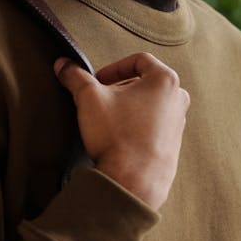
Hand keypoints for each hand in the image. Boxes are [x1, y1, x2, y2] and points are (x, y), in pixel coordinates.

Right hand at [54, 52, 189, 209]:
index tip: (98, 80)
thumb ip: (75, 76)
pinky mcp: (172, 145)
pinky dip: (135, 127)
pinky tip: (118, 138)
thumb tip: (63, 65)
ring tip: (108, 120)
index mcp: (165, 81)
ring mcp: (177, 124)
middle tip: (101, 99)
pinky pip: (152, 127)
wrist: (133, 180)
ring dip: (128, 108)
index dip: (114, 67)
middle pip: (145, 83)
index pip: (139, 60)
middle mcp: (177, 100)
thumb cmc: (118, 136)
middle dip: (120, 88)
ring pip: (149, 105)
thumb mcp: (88, 97)